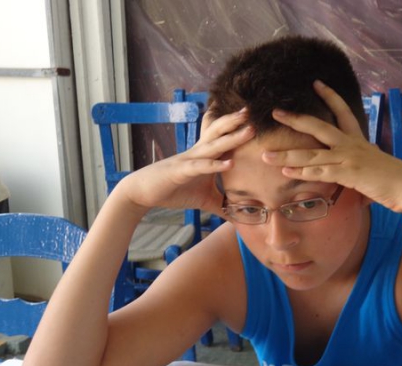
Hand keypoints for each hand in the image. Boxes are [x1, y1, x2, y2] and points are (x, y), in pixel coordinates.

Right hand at [116, 108, 254, 214]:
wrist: (144, 192)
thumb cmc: (174, 191)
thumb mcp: (204, 200)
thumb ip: (223, 207)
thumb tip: (240, 218)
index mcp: (205, 156)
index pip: (224, 137)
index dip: (238, 127)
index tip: (257, 118)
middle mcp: (198, 153)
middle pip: (220, 132)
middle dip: (237, 122)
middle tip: (254, 110)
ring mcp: (189, 160)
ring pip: (214, 145)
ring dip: (232, 138)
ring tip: (249, 131)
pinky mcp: (180, 171)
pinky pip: (200, 166)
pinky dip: (214, 165)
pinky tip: (229, 164)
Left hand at [262, 81, 401, 212]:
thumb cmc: (393, 180)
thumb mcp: (374, 164)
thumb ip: (360, 163)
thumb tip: (351, 170)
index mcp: (359, 140)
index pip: (343, 112)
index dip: (330, 96)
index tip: (317, 83)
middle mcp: (351, 144)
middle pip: (318, 127)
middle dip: (295, 120)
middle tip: (276, 112)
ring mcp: (348, 158)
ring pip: (311, 154)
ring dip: (286, 156)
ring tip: (266, 154)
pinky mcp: (347, 174)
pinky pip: (319, 172)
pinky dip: (301, 172)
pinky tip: (286, 171)